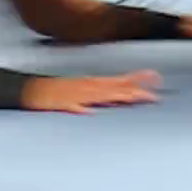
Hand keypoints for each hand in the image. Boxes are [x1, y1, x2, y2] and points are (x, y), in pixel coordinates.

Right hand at [23, 72, 160, 113]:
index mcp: (96, 83)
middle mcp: (90, 87)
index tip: (158, 79)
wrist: (34, 90)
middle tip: (154, 96)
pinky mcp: (63, 105)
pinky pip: (73, 107)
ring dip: (115, 97)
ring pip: (99, 96)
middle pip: (116, 88)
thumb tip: (126, 95)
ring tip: (131, 100)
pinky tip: (89, 112)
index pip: (122, 79)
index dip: (140, 78)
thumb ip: (107, 92)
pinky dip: (81, 108)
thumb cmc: (62, 91)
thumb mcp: (88, 88)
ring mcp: (77, 95)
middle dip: (135, 92)